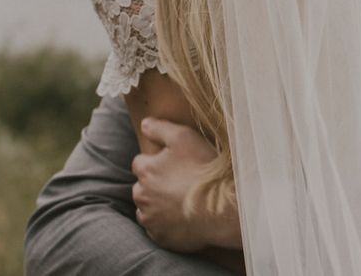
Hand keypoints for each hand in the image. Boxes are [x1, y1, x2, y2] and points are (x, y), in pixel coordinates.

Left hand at [131, 117, 241, 251]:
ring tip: (183, 198)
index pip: (140, 162)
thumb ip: (160, 127)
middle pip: (142, 186)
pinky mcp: (161, 237)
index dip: (156, 160)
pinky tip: (185, 214)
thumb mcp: (183, 136)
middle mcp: (142, 195)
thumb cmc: (203, 167)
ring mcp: (150, 219)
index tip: (174, 162)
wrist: (220, 207)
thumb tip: (144, 124)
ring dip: (159, 203)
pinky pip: (158, 228)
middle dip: (155, 183)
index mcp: (145, 170)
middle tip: (180, 180)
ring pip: (148, 208)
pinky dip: (167, 222)